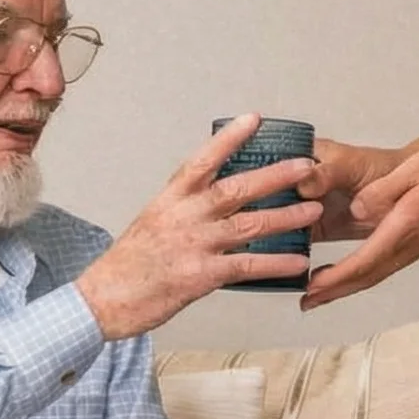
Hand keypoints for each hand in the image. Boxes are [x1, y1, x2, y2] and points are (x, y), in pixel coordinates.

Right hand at [76, 115, 320, 339]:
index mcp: (170, 199)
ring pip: (249, 223)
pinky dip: (276, 263)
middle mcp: (184, 216)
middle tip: (306, 165)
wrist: (104, 300)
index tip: (253, 119)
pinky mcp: (201, 275)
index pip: (202, 160)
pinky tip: (299, 261)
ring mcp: (194, 245)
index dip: (229, 138)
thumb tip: (212, 198)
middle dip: (275, 175)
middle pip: (236, 188)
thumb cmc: (128, 265)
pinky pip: (247, 265)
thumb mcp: (152, 222)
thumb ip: (183, 208)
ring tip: (315, 210)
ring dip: (286, 216)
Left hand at [299, 137, 418, 309]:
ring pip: (382, 271)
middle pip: (370, 276)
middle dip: (336, 291)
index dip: (334, 279)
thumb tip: (357, 210)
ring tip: (325, 291)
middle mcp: (415, 243)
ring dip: (352, 284)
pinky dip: (370, 270)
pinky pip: (394, 262)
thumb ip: (383, 189)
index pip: (364, 261)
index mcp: (406, 224)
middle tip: (307, 303)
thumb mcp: (416, 166)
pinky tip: (362, 267)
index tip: (309, 290)